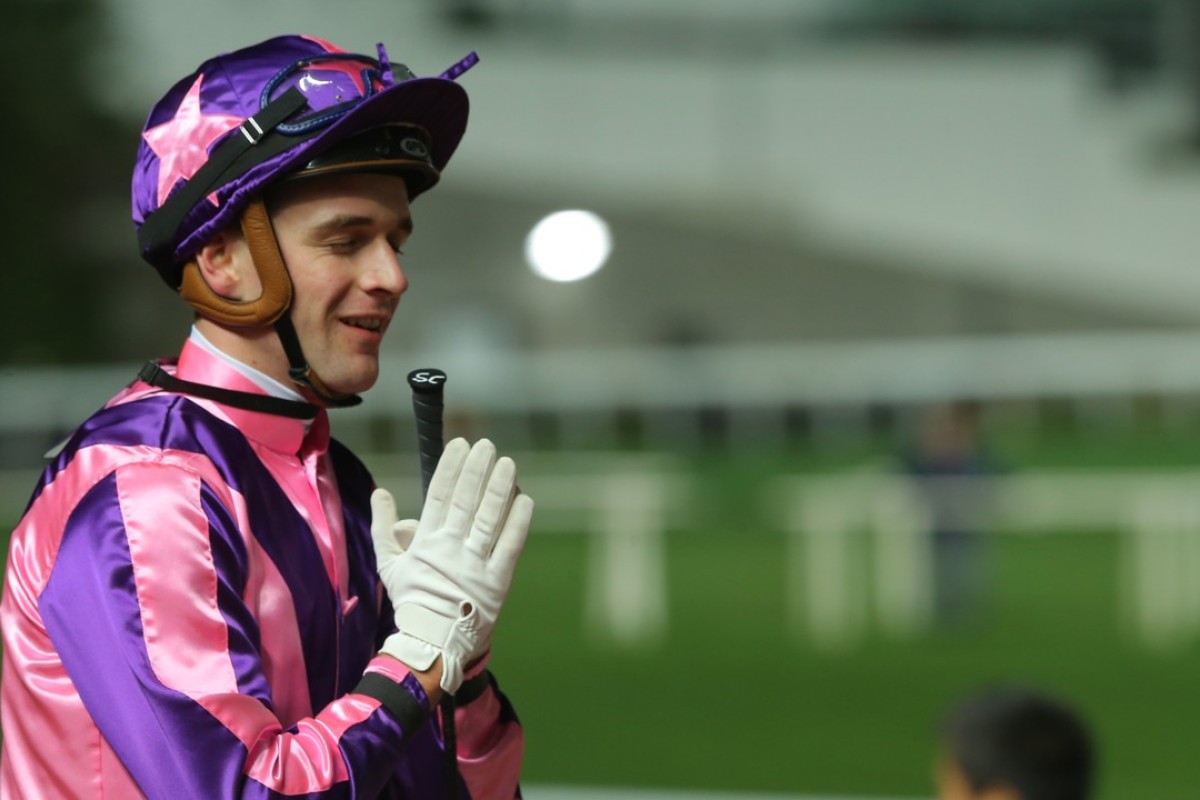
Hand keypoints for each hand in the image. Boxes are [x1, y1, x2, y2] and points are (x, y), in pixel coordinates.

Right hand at [371, 438, 532, 693]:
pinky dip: (518, 523)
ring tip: (507, 464)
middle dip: (476, 470)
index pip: (439, 496)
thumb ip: (384, 528)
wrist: (431, 644)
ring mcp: (475, 564)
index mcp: (426, 543)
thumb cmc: (411, 601)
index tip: (459, 444)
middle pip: (466, 502)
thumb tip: (380, 492)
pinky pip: (509, 547)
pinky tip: (525, 500)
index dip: (449, 468)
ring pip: (488, 520)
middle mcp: (451, 549)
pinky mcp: (497, 581)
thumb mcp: (389, 565)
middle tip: (486, 445)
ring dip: (498, 490)